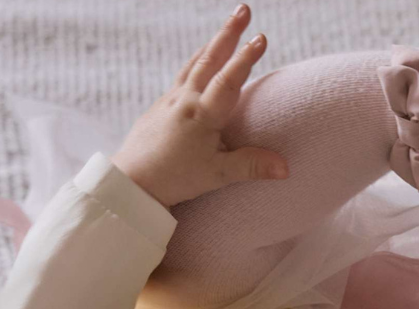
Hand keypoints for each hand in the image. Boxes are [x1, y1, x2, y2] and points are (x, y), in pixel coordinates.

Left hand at [110, 4, 287, 209]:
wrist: (132, 180)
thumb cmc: (175, 178)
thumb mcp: (217, 176)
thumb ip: (251, 167)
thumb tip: (285, 167)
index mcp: (201, 114)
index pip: (228, 80)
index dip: (245, 59)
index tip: (261, 38)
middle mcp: (185, 99)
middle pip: (210, 59)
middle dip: (229, 33)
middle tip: (244, 9)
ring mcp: (171, 99)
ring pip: (195, 63)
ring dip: (214, 42)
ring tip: (228, 27)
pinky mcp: (161, 105)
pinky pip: (183, 74)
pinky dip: (197, 60)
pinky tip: (202, 58)